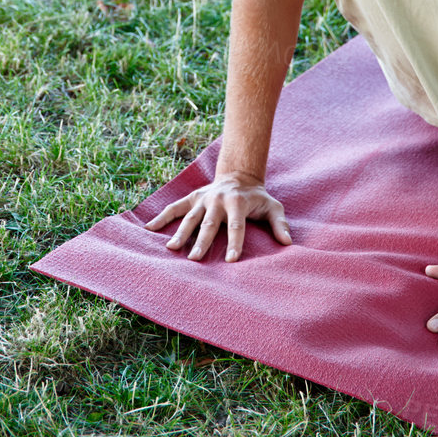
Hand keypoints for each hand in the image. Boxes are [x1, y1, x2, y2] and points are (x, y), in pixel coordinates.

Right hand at [143, 175, 292, 261]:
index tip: (230, 260)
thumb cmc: (257, 197)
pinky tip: (149, 228)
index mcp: (238, 203)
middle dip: (202, 242)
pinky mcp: (192, 198)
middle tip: (195, 259)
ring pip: (190, 217)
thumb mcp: (273, 206)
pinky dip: (162, 217)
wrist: (239, 176)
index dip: (234, 243)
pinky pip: (174, 207)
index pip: (236, 227)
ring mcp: (202, 199)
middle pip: (209, 224)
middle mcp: (217, 200)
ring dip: (180, 233)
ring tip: (172, 249)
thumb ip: (280, 224)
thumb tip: (288, 243)